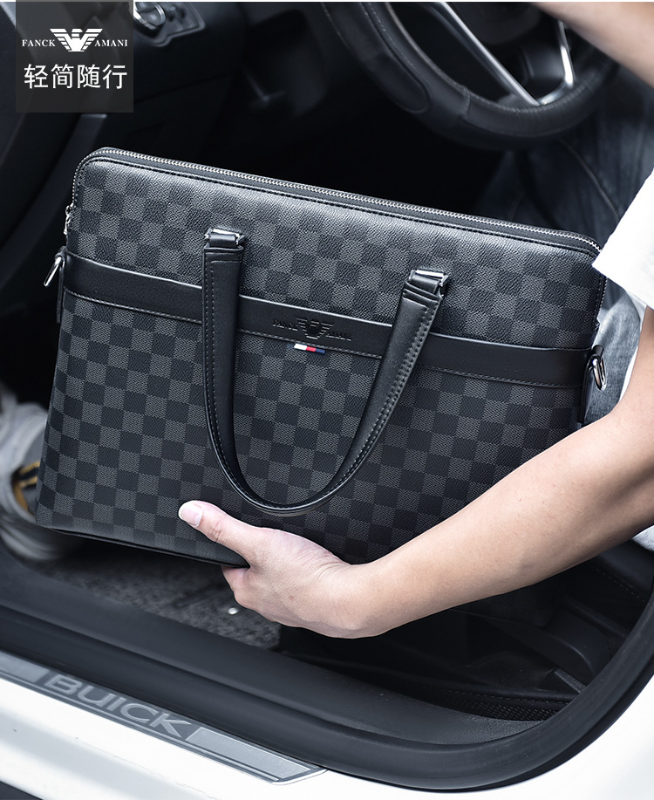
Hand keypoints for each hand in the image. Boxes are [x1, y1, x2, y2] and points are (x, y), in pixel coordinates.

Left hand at [178, 501, 374, 637]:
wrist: (351, 600)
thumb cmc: (308, 579)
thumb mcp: (259, 541)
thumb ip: (223, 527)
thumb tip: (192, 513)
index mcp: (246, 591)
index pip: (230, 564)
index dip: (235, 544)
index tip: (243, 533)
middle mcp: (267, 604)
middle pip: (258, 571)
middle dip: (267, 554)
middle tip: (279, 539)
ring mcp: (293, 608)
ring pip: (284, 580)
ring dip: (291, 565)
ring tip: (301, 551)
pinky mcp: (316, 607)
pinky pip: (308, 586)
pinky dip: (312, 576)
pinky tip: (320, 566)